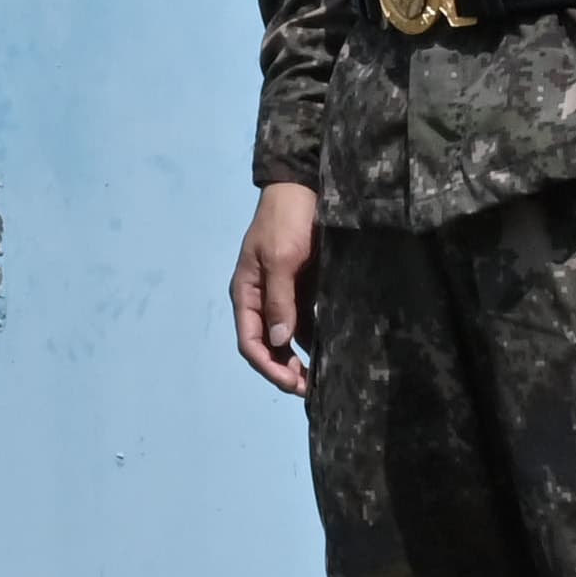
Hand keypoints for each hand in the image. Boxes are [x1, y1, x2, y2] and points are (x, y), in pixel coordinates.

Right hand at [232, 184, 319, 394]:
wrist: (303, 188)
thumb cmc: (286, 221)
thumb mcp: (280, 258)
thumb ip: (279, 300)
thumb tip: (278, 342)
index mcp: (246, 293)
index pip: (250, 341)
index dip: (268, 366)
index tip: (291, 382)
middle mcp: (261, 300)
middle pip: (267, 346)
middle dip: (284, 370)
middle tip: (310, 388)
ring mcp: (282, 296)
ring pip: (286, 339)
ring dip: (299, 360)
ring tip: (321, 378)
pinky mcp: (302, 290)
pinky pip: (304, 323)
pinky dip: (313, 341)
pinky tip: (329, 353)